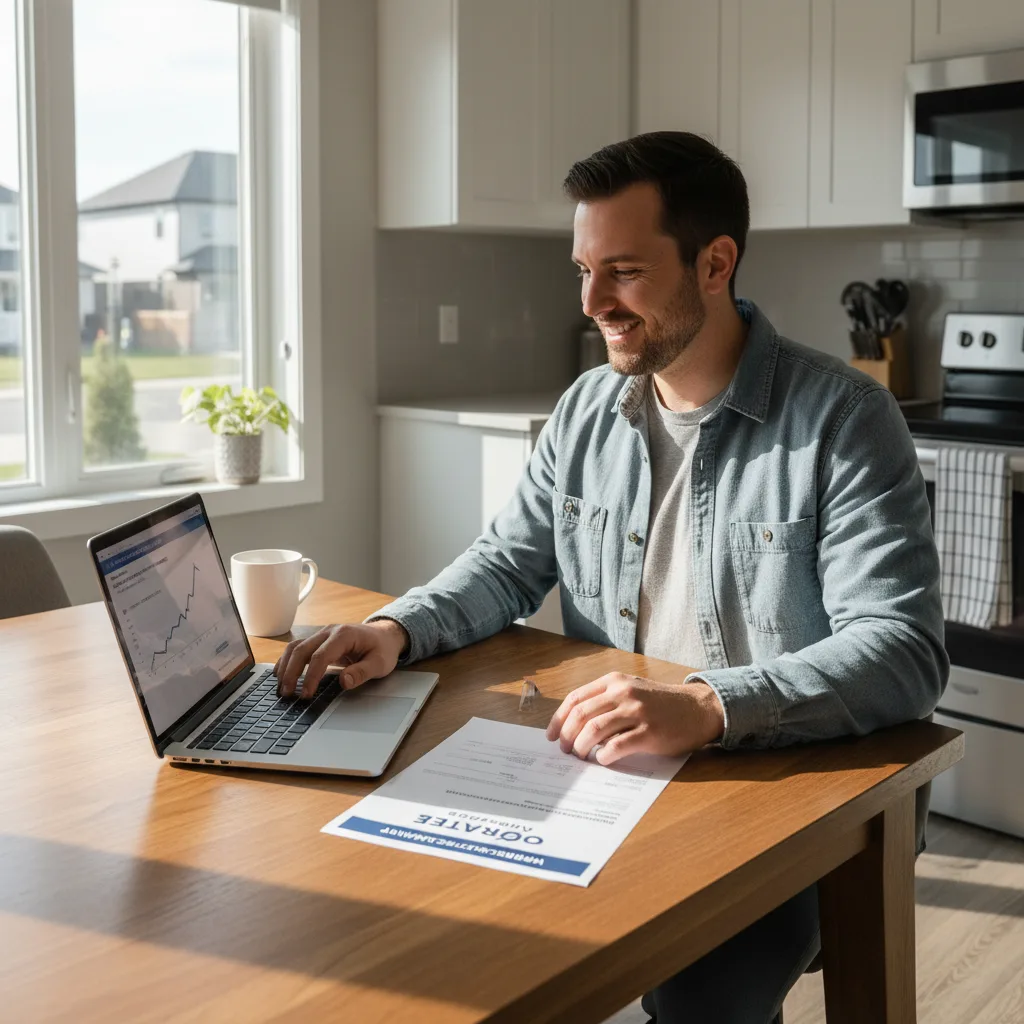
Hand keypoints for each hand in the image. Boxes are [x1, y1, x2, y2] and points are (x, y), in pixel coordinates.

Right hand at [274, 619, 409, 697]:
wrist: (385, 635)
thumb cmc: (383, 649)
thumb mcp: (381, 663)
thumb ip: (363, 672)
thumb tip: (344, 681)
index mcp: (344, 635)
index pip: (321, 656)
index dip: (311, 676)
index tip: (306, 694)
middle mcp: (329, 631)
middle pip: (302, 649)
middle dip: (291, 672)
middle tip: (287, 694)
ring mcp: (322, 635)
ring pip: (295, 647)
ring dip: (285, 666)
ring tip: (281, 687)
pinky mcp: (318, 641)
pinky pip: (298, 648)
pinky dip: (287, 661)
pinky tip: (280, 675)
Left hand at [545, 673, 724, 765]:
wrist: (696, 708)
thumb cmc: (660, 703)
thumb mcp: (631, 690)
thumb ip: (606, 701)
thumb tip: (575, 726)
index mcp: (614, 681)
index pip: (575, 698)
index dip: (558, 719)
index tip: (551, 734)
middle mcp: (623, 693)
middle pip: (581, 715)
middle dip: (566, 735)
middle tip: (564, 750)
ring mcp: (636, 712)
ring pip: (594, 730)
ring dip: (581, 747)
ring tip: (580, 756)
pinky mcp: (649, 733)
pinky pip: (616, 746)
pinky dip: (603, 755)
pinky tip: (602, 759)